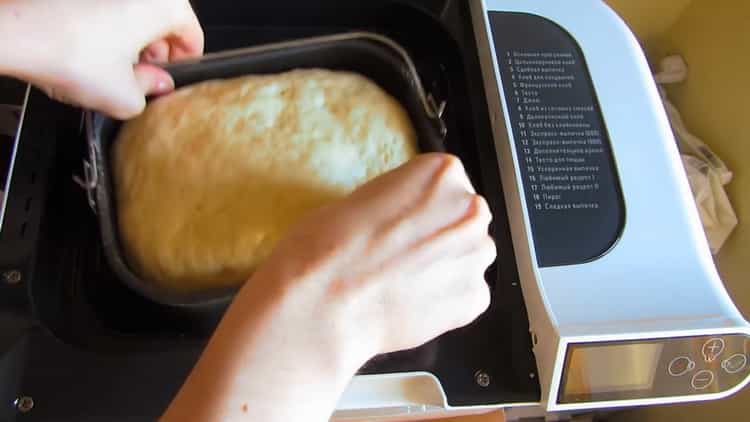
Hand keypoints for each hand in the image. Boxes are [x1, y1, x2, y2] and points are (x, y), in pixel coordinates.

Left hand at [0, 0, 203, 118]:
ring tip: (111, 69)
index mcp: (163, 6)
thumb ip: (151, 93)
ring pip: (133, 15)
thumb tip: (154, 84)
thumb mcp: (124, 97)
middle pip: (162, 23)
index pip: (193, 35)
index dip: (185, 63)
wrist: (15, 35)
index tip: (173, 77)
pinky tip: (88, 54)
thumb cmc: (69, 54)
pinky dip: (104, 30)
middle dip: (155, 52)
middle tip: (140, 78)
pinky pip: (106, 11)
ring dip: (129, 41)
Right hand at [162, 153, 494, 421]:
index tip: (404, 219)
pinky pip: (463, 292)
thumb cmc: (316, 255)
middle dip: (435, 235)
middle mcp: (465, 211)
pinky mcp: (469, 299)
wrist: (312, 311)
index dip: (422, 204)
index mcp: (437, 175)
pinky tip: (404, 300)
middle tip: (396, 253)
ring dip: (440, 266)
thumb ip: (394, 198)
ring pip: (466, 256)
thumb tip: (406, 205)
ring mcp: (471, 256)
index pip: (447, 179)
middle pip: (462, 218)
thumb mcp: (350, 203)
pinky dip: (441, 299)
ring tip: (395, 278)